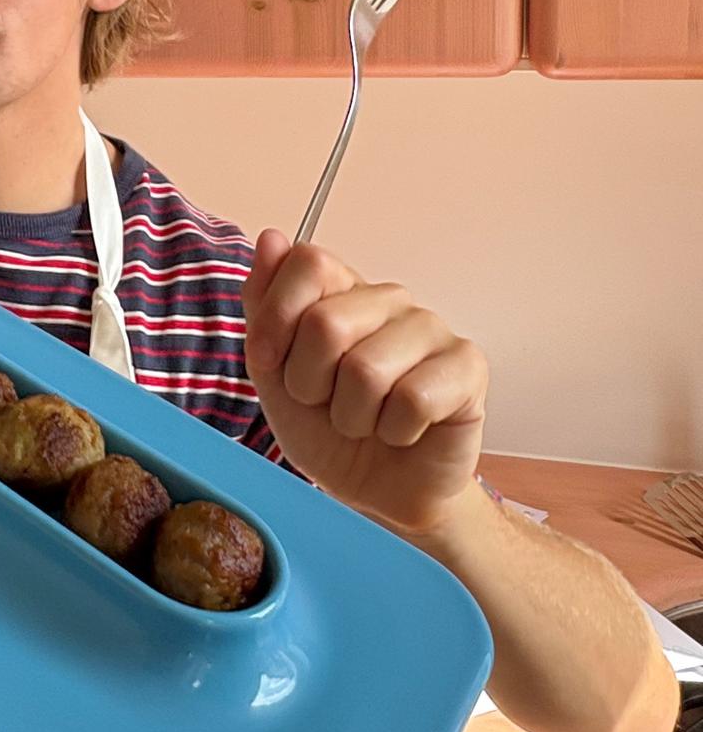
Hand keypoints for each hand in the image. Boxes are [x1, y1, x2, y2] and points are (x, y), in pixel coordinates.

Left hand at [241, 230, 487, 532]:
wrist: (375, 493)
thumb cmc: (327, 429)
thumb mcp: (271, 373)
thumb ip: (263, 307)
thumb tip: (271, 238)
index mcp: (341, 289)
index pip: (308, 263)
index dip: (277, 321)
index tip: (272, 361)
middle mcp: (388, 299)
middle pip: (326, 324)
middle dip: (309, 383)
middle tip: (327, 403)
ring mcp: (431, 329)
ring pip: (366, 370)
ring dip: (351, 416)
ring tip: (365, 421)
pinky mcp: (468, 367)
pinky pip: (412, 400)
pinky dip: (394, 432)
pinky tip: (402, 431)